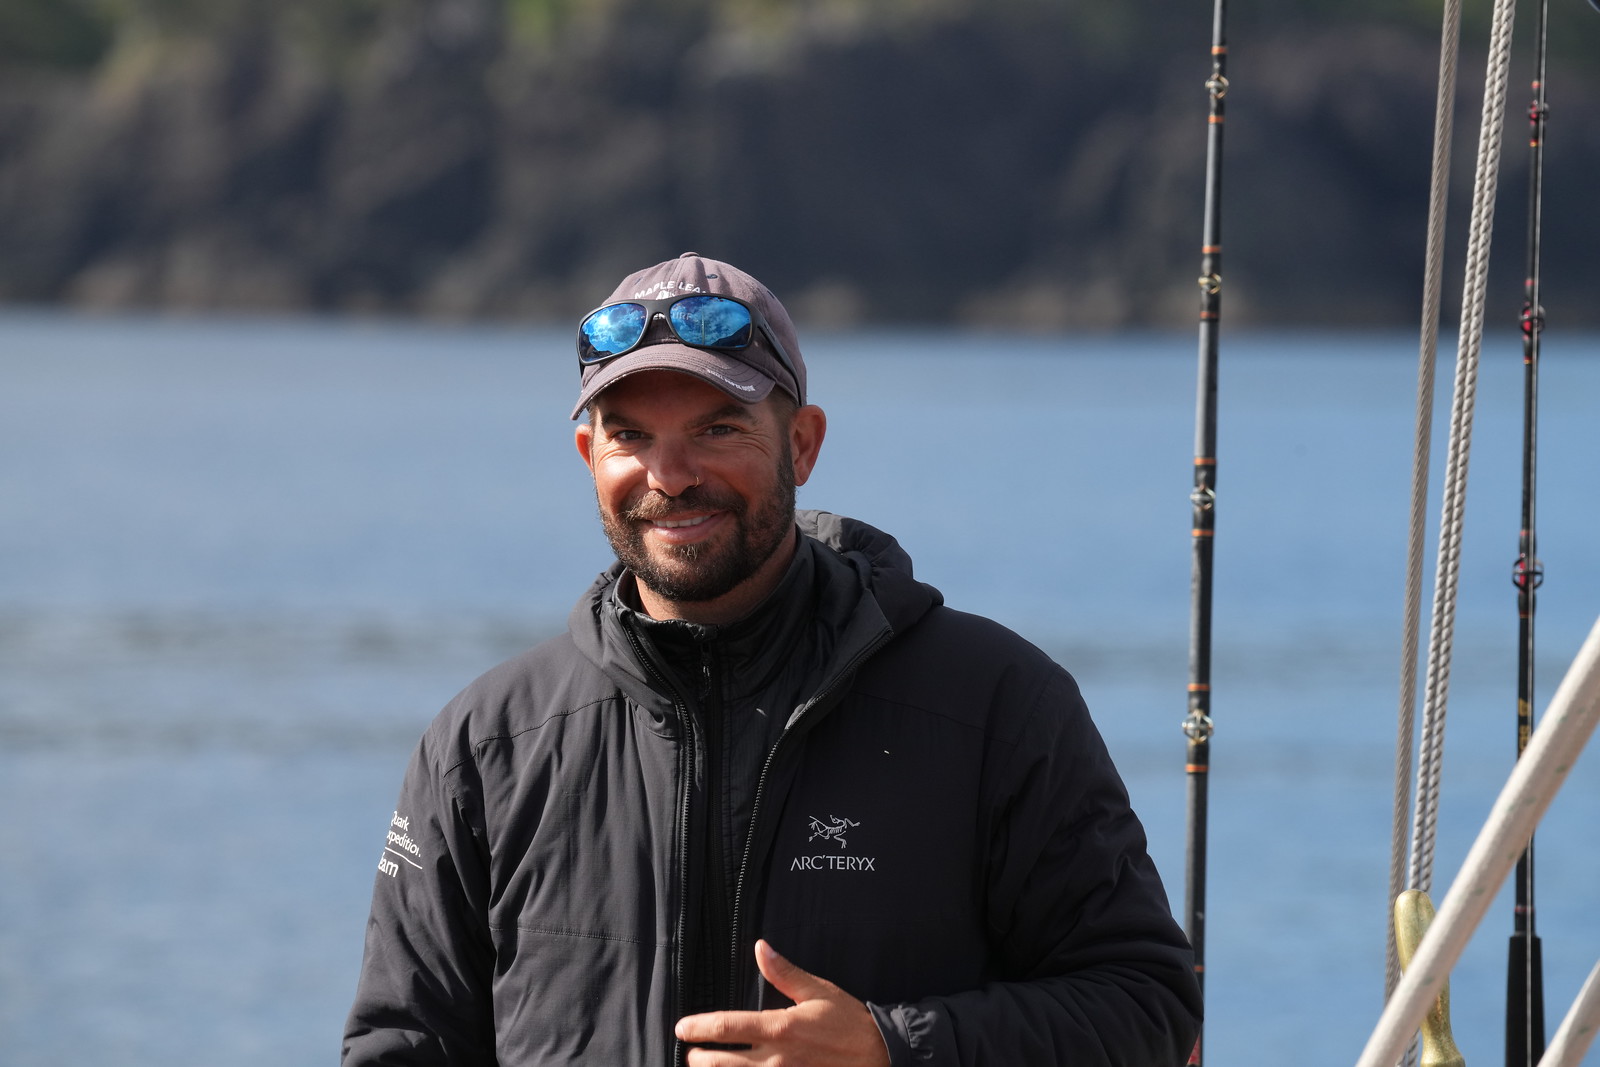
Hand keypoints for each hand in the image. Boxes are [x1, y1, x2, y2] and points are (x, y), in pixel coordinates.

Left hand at [675, 940, 890, 1066]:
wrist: (879, 1057)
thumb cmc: (848, 1024)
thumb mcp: (817, 992)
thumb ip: (783, 973)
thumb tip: (760, 948)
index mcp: (779, 1027)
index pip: (725, 1027)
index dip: (697, 1027)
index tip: (682, 1028)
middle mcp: (775, 1058)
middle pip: (720, 1063)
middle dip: (699, 1059)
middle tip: (691, 1053)